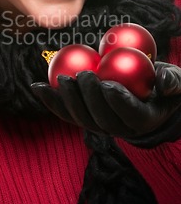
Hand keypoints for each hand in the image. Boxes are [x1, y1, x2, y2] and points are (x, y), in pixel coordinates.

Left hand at [31, 62, 180, 146]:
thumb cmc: (163, 85)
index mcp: (143, 120)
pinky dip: (51, 101)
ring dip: (68, 101)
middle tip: (85, 74)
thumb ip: (173, 81)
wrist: (147, 97)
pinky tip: (37, 86)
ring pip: (81, 118)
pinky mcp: (84, 119)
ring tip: (61, 79)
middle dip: (90, 98)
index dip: (117, 101)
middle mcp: (120, 130)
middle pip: (101, 119)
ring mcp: (99, 126)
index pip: (129, 114)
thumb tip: (163, 82)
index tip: (107, 84)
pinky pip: (66, 112)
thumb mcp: (177, 82)